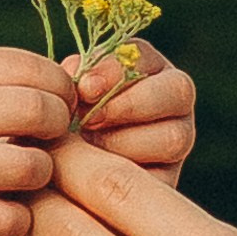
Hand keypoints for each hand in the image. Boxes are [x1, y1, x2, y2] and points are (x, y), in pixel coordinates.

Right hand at [0, 47, 75, 235]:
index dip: (58, 83)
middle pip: (39, 111)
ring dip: (41, 174)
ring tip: (24, 175)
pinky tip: (3, 211)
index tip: (57, 100)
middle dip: (58, 125)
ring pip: (30, 168)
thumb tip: (64, 81)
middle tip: (48, 138)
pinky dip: (16, 220)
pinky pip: (4, 221)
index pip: (30, 65)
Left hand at [69, 46, 196, 180]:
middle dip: (129, 104)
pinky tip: (96, 179)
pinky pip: (162, 178)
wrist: (58, 178)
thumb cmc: (60, 128)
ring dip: (125, 143)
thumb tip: (81, 79)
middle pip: (177, 90)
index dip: (114, 70)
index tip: (84, 88)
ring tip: (88, 153)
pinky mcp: (170, 179)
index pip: (142, 56)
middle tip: (89, 120)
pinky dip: (129, 179)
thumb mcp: (65, 99)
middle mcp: (172, 100)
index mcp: (146, 68)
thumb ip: (76, 82)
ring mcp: (178, 140)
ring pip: (173, 137)